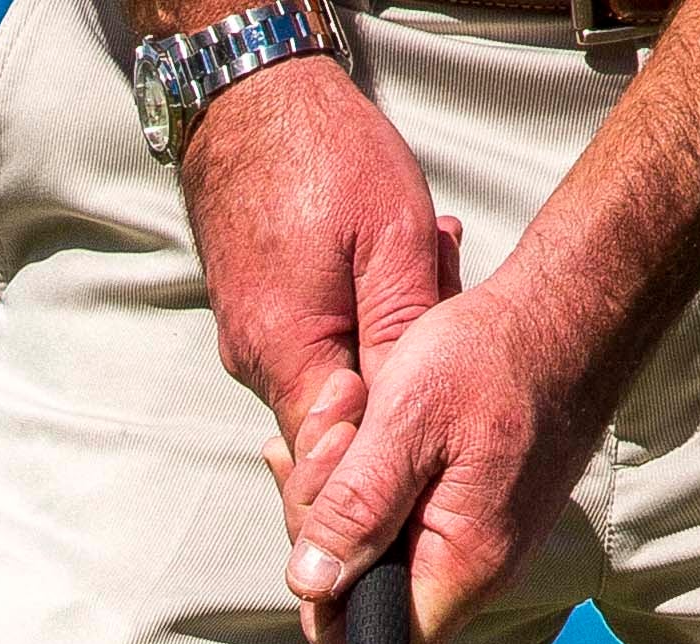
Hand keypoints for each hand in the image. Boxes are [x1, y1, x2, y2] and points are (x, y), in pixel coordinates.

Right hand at [170, 51, 456, 549]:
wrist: (250, 99)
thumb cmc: (326, 157)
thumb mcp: (394, 244)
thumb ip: (401, 340)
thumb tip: (407, 427)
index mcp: (288, 356)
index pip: (333, 467)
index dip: (382, 486)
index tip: (429, 487)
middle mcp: (256, 364)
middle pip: (333, 433)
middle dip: (397, 405)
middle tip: (450, 344)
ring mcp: (249, 342)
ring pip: (328, 387)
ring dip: (384, 355)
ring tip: (429, 276)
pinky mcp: (254, 319)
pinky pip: (312, 352)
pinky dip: (356, 329)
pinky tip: (390, 278)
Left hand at [279, 269, 619, 643]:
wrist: (570, 310)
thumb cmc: (497, 356)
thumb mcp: (409, 421)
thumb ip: (357, 508)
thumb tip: (309, 585)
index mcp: (463, 564)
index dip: (322, 606)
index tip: (309, 522)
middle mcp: (473, 569)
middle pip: (362, 592)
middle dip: (319, 520)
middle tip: (328, 435)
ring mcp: (474, 539)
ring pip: (372, 547)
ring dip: (335, 483)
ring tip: (342, 405)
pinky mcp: (469, 507)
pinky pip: (396, 514)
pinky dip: (361, 473)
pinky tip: (348, 423)